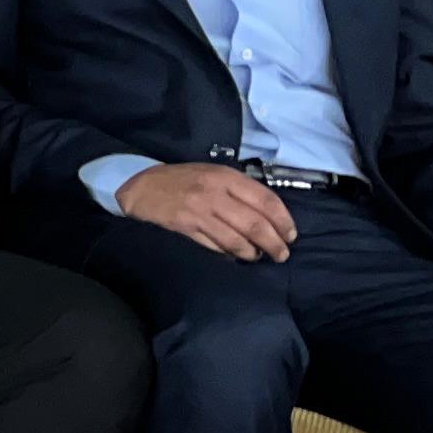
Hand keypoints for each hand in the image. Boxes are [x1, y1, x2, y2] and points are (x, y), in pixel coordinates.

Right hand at [117, 162, 297, 260]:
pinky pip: (216, 247)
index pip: (266, 200)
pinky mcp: (186, 228)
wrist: (142, 187)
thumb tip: (271, 217)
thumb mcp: (213, 175)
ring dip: (253, 253)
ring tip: (258, 257)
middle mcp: (214, 193)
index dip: (284, 221)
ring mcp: (199, 212)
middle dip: (274, 243)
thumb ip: (240, 190)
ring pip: (237, 240)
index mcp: (226, 177)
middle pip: (255, 224)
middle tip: (281, 254)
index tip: (291, 235)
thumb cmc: (183, 181)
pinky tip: (235, 256)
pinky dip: (230, 255)